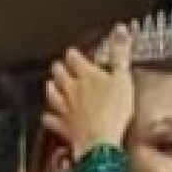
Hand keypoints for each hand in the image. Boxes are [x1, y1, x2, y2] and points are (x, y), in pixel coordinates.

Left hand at [44, 27, 135, 151]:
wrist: (100, 142)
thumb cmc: (113, 112)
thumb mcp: (123, 78)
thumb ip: (120, 54)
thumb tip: (119, 30)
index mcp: (85, 75)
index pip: (74, 57)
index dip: (74, 54)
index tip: (75, 53)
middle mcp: (70, 89)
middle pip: (59, 73)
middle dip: (60, 68)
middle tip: (61, 66)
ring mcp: (64, 108)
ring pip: (51, 93)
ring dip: (51, 88)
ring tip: (51, 84)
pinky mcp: (63, 127)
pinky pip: (51, 120)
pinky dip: (49, 117)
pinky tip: (48, 116)